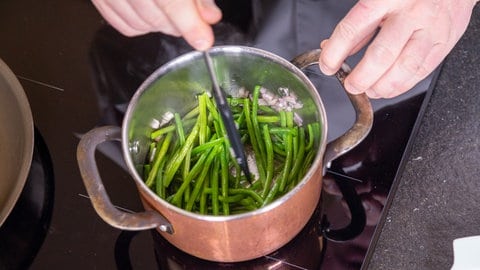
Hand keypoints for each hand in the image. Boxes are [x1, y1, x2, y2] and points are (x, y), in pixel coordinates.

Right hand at [91, 0, 221, 50]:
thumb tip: (210, 16)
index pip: (169, 0)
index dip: (189, 23)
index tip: (203, 40)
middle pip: (153, 15)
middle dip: (179, 26)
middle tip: (195, 24)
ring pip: (137, 23)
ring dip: (162, 26)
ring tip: (175, 16)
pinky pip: (120, 23)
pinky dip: (141, 26)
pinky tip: (153, 15)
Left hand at [319, 0, 477, 98]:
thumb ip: (359, 25)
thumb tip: (333, 50)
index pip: (353, 30)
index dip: (335, 53)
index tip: (328, 66)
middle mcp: (411, 13)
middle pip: (381, 55)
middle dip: (361, 78)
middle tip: (351, 85)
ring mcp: (432, 28)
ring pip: (405, 68)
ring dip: (382, 86)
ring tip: (370, 90)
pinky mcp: (446, 41)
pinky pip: (423, 71)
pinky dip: (403, 85)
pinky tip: (390, 87)